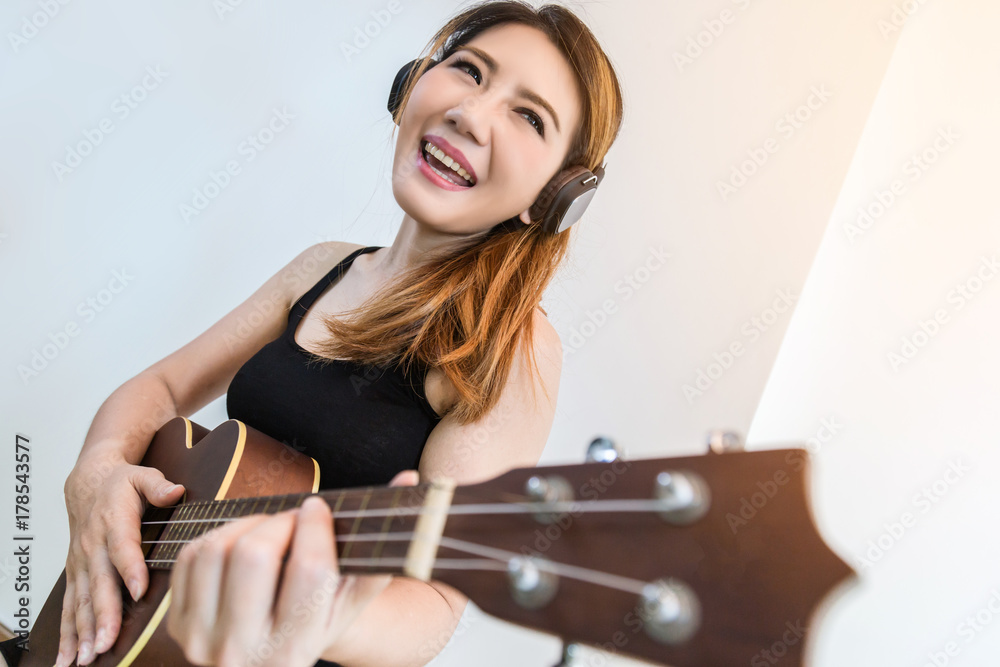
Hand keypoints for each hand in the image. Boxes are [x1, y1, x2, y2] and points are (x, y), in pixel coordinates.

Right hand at [58, 456, 185, 666]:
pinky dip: (68, 633)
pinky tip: (70, 657)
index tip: (139, 591)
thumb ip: (158, 485)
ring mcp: (81, 563)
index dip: (130, 569)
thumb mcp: (141, 475)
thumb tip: (175, 491)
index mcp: (113, 521)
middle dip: (103, 615)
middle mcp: (93, 546)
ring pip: (80, 601)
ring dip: (83, 631)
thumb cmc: (119, 483)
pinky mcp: (75, 574)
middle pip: (98, 583)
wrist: (87, 483)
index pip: (123, 547)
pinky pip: (69, 606)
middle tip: (107, 642)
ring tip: (87, 657)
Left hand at [167, 470, 419, 665]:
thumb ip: (380, 546)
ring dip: (246, 525)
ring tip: (268, 531)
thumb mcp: (349, 600)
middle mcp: (245, 653)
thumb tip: (411, 478)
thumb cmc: (314, 625)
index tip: (318, 507)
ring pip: (217, 549)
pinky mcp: (178, 625)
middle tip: (293, 519)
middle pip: (256, 556)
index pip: (309, 571)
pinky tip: (239, 544)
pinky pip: (190, 556)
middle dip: (278, 522)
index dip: (315, 527)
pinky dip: (217, 536)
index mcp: (296, 649)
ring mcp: (203, 641)